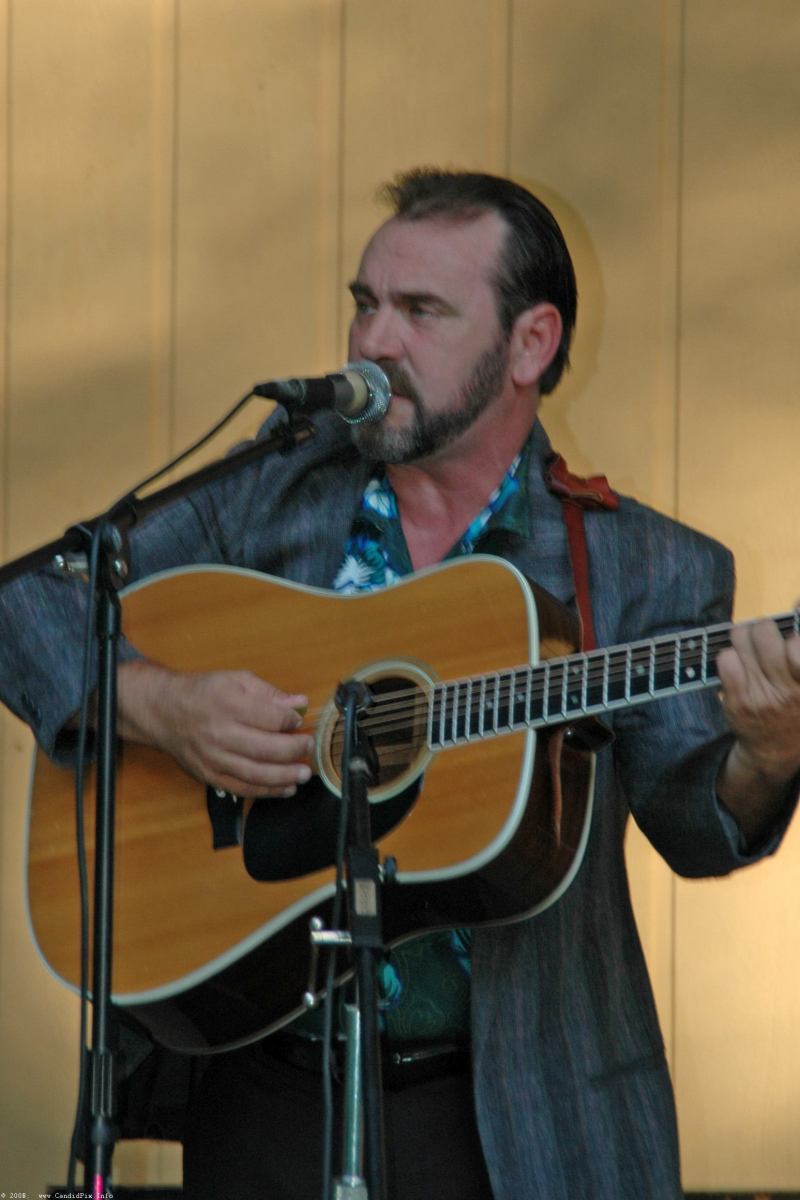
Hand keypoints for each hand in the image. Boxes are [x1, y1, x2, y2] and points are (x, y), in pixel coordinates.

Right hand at [118, 659, 314, 798]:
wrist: (163, 711)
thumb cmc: (203, 693)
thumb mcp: (236, 680)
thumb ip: (269, 693)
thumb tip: (299, 703)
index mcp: (228, 705)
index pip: (270, 717)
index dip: (291, 720)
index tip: (299, 721)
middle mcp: (219, 734)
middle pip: (266, 748)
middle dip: (294, 751)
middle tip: (309, 748)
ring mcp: (213, 758)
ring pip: (255, 774)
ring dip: (285, 777)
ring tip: (304, 774)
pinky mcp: (208, 775)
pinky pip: (241, 789)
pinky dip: (266, 792)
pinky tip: (285, 788)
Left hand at [716, 613, 799, 841]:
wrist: (774, 751)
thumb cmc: (797, 708)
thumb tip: (796, 604)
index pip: (797, 647)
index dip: (794, 632)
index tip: (791, 635)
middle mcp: (787, 690)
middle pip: (764, 633)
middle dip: (763, 628)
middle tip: (763, 637)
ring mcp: (760, 695)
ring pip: (741, 639)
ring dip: (744, 637)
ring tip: (749, 647)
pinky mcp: (736, 700)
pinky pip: (725, 658)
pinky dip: (730, 655)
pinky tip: (738, 665)